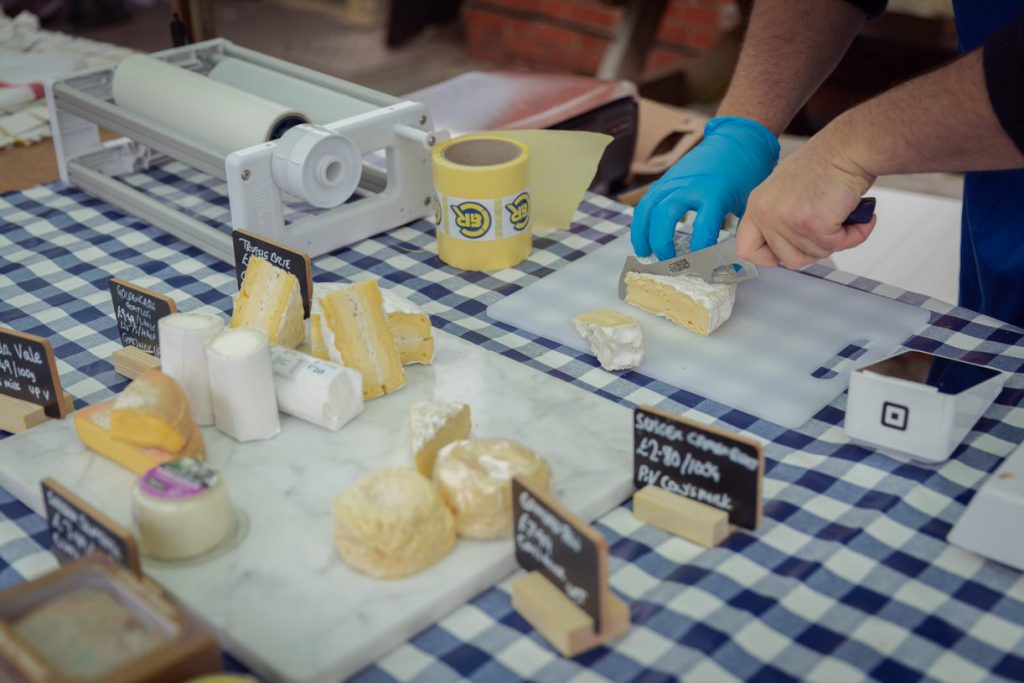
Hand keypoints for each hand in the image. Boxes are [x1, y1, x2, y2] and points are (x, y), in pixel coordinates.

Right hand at [631, 116, 779, 259]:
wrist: (736, 140)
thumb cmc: (745, 173)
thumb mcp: (748, 202)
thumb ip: (739, 230)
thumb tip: (732, 261)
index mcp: (714, 193)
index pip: (702, 228)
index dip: (700, 250)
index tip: (700, 264)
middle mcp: (689, 186)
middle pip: (664, 217)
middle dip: (662, 242)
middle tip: (669, 261)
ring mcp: (673, 181)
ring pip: (648, 209)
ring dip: (643, 233)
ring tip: (645, 253)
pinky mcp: (666, 179)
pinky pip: (647, 201)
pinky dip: (641, 220)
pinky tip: (643, 236)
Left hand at [735, 127, 876, 269]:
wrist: (849, 148)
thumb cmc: (825, 164)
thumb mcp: (786, 191)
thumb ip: (779, 218)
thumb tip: (787, 245)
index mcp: (757, 205)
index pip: (746, 249)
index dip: (768, 258)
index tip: (785, 254)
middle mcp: (766, 213)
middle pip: (788, 259)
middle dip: (814, 250)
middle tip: (828, 231)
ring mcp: (787, 220)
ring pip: (815, 254)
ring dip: (837, 239)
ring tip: (844, 216)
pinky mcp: (812, 224)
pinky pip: (837, 245)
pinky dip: (854, 235)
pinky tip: (861, 217)